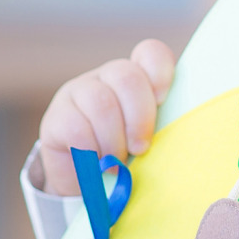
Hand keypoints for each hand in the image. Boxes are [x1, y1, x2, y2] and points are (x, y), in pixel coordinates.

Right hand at [38, 39, 176, 195]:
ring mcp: (78, 93)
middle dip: (140, 118)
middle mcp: (107, 77)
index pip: (151, 53)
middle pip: (127, 77)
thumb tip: (182, 133)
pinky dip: (92, 152)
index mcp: (137, 78)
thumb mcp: (148, 140)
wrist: (84, 185)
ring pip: (101, 102)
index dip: (160, 72)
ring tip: (116, 164)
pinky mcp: (56, 117)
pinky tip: (95, 166)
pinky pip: (77, 128)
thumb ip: (162, 127)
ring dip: (114, 140)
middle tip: (141, 149)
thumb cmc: (127, 160)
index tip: (164, 100)